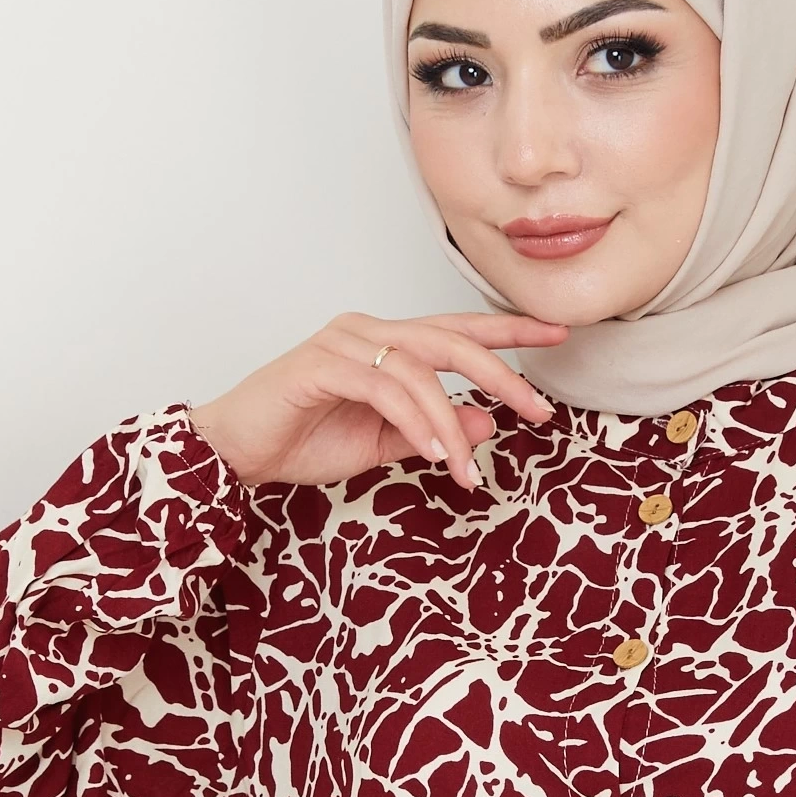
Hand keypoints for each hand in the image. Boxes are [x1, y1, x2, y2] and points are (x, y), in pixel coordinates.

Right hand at [187, 310, 569, 493]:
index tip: (557, 334)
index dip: (508, 331)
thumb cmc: (302, 441)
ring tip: (466, 467)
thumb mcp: (383, 444)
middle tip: (539, 410)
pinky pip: (383, 388)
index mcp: (384, 342)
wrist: (238, 453)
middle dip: (502, 374)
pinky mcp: (319, 364)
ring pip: (419, 369)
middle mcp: (366, 330)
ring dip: (450, 422)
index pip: (457, 329)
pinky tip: (435, 453)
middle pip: (450, 340)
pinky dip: (415, 421)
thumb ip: (433, 431)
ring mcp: (342, 343)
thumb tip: (487, 421)